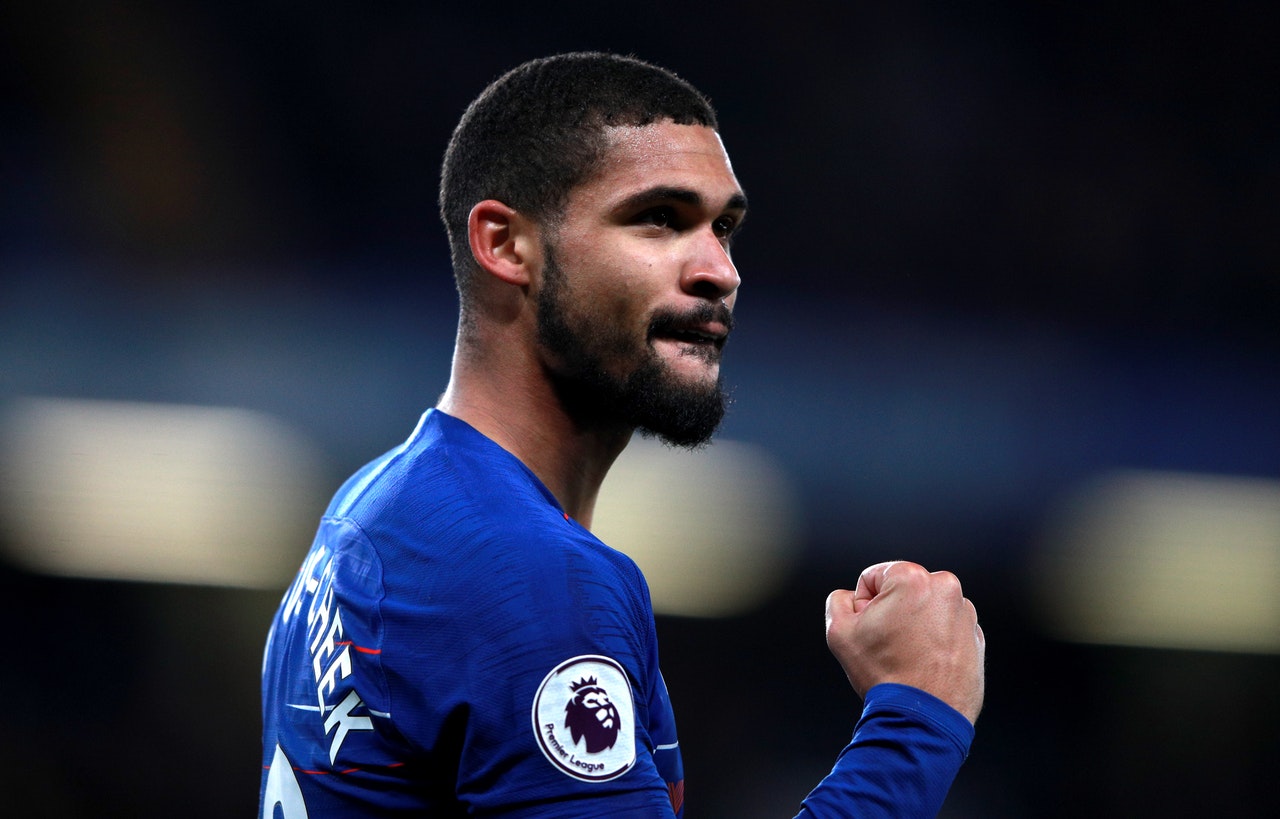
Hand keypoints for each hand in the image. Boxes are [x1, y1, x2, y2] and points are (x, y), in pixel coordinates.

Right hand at [825, 561, 984, 723]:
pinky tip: (924, 664)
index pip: (872, 577)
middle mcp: (945, 587)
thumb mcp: (839, 632)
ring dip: (913, 626)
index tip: (871, 630)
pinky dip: (934, 641)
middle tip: (887, 645)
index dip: (862, 605)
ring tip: (907, 657)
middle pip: (901, 591)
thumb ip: (838, 601)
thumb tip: (850, 598)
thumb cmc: (884, 675)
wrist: (924, 717)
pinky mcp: (975, 636)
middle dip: (890, 613)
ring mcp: (965, 613)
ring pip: (924, 609)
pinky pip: (945, 629)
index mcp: (912, 578)